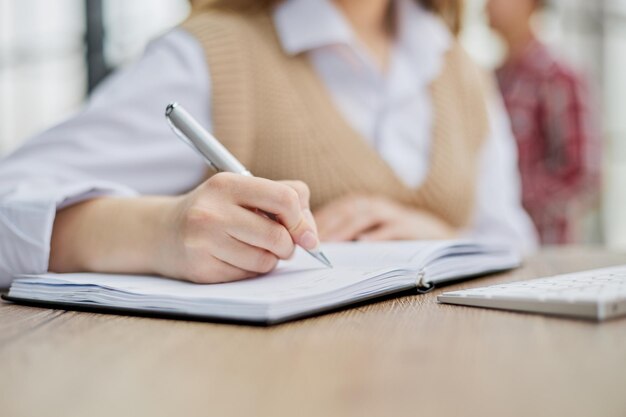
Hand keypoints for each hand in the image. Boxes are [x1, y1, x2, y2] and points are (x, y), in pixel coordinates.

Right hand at [50, 173, 318, 283]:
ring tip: (252, 249)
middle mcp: (212, 211)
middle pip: (278, 237)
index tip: (305, 234)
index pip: (285, 199)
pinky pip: (247, 276)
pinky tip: (234, 259)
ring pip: (265, 261)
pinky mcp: (200, 269)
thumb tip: (312, 238)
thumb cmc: (218, 210)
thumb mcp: (244, 191)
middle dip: (288, 247)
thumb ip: (285, 200)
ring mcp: (203, 241)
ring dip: (269, 260)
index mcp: (228, 184)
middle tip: (281, 246)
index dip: (302, 220)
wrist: (163, 232)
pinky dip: (250, 271)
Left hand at [314, 195, 454, 241]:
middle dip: (327, 224)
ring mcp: (393, 214)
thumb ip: (347, 235)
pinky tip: (363, 244)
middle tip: (308, 241)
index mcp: (363, 205)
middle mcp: (376, 205)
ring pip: (365, 217)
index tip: (300, 235)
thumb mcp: (369, 233)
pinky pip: (391, 228)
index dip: (317, 220)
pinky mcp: (410, 226)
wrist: (437, 236)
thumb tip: (316, 248)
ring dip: (346, 229)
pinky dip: (376, 235)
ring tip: (330, 243)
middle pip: (347, 210)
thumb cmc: (394, 236)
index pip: (335, 209)